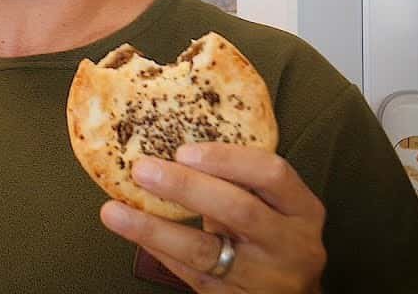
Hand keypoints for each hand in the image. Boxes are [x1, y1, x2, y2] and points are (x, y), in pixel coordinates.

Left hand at [100, 143, 326, 292]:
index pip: (272, 173)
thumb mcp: (269, 205)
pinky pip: (188, 273)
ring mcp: (264, 277)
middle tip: (142, 170)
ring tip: (115, 212)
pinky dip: (157, 250)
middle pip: (238, 210)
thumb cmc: (270, 235)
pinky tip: (133, 232)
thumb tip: (167, 140)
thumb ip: (235, 180)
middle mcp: (291, 245)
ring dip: (154, 228)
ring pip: (204, 250)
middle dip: (185, 187)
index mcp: (302, 210)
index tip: (184, 150)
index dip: (227, 158)